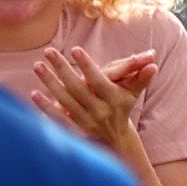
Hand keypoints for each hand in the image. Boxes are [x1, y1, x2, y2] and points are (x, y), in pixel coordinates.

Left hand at [29, 37, 152, 161]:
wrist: (116, 137)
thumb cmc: (123, 104)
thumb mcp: (134, 91)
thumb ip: (141, 76)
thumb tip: (153, 61)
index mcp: (114, 98)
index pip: (99, 80)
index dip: (88, 65)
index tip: (75, 49)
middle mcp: (99, 110)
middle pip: (77, 88)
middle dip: (62, 69)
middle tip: (49, 51)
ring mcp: (85, 120)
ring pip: (65, 100)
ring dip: (50, 83)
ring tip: (37, 66)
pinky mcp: (74, 128)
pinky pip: (57, 117)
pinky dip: (45, 106)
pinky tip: (33, 93)